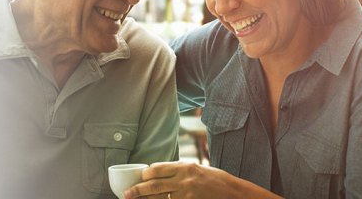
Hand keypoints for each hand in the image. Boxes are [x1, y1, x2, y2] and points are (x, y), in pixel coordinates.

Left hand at [123, 162, 245, 198]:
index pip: (156, 169)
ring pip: (159, 198)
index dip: (145, 175)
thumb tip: (158, 172)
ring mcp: (186, 194)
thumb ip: (179, 170)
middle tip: (126, 194)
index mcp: (184, 166)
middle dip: (137, 190)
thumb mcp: (197, 169)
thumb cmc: (217, 180)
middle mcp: (183, 179)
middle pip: (153, 185)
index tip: (140, 178)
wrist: (235, 193)